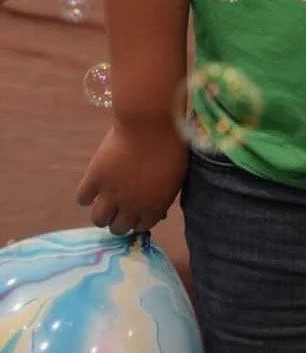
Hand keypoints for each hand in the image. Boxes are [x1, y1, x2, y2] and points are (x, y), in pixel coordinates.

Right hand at [75, 119, 189, 234]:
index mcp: (154, 206)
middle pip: (118, 228)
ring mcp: (110, 194)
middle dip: (120, 220)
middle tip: (120, 207)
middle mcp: (131, 206)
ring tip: (105, 201)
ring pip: (98, 219)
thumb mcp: (176, 177)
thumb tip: (159, 211)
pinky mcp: (94, 179)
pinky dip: (86, 195)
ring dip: (102, 213)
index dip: (139, 220)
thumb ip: (164, 197)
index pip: (142, 227)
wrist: (150, 124)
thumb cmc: (171, 146)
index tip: (137, 212)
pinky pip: (82, 198)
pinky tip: (93, 188)